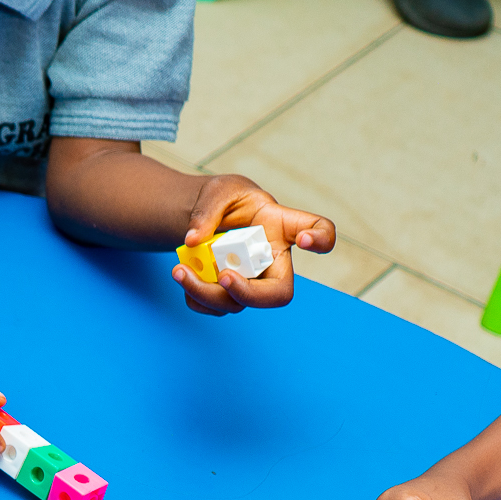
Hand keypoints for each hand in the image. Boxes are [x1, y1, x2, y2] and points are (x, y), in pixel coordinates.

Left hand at [176, 177, 331, 316]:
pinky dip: (194, 298)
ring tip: (179, 270)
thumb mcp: (218, 191)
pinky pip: (214, 308)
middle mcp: (272, 260)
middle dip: (250, 294)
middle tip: (224, 277)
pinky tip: (183, 275)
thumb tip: (193, 240)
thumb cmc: (225, 200)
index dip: (321, 239)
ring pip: (238, 304)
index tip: (305, 239)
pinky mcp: (229, 294)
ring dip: (206, 293)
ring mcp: (252, 281)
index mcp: (281, 227)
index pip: (320, 229)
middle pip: (279, 293)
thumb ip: (207, 210)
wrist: (206, 218)